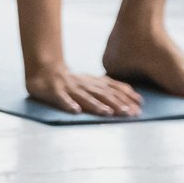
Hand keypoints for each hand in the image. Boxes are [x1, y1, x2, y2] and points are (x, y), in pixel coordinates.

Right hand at [26, 62, 142, 117]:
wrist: (44, 69)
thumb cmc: (72, 80)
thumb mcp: (92, 81)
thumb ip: (109, 87)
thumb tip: (133, 95)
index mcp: (94, 82)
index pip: (113, 88)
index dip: (126, 96)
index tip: (140, 105)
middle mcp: (84, 84)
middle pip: (102, 94)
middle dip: (116, 103)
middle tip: (129, 113)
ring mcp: (69, 88)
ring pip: (84, 97)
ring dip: (96, 105)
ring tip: (107, 113)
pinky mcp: (54, 92)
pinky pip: (61, 98)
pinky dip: (68, 104)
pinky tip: (75, 110)